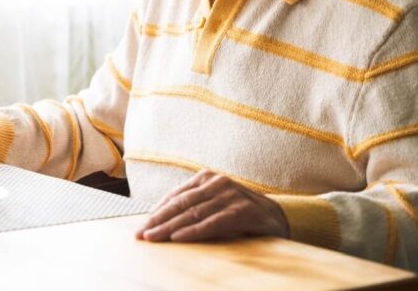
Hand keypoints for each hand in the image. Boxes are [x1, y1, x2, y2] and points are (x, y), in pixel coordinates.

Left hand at [135, 170, 288, 241]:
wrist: (276, 217)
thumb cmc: (238, 211)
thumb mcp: (214, 204)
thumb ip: (193, 206)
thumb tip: (160, 221)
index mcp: (207, 178)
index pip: (175, 197)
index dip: (156, 212)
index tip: (141, 227)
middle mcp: (217, 183)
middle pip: (180, 204)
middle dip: (157, 221)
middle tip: (140, 235)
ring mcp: (230, 196)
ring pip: (193, 214)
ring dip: (170, 228)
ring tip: (153, 238)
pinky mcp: (241, 212)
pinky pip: (212, 223)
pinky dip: (193, 231)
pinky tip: (178, 238)